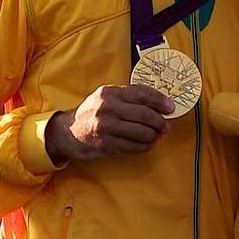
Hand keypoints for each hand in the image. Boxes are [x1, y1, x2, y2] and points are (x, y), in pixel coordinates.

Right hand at [45, 85, 173, 162]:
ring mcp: (104, 126)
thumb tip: (159, 104)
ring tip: (157, 136)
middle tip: (166, 126)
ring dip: (153, 135)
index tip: (171, 108)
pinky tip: (147, 145)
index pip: (143, 93)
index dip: (160, 101)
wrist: (67, 131)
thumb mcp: (108, 97)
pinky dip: (143, 146)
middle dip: (159, 121)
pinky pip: (131, 146)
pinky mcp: (104, 144)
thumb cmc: (93, 112)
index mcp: (111, 92)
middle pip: (144, 114)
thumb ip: (130, 97)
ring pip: (139, 131)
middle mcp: (107, 107)